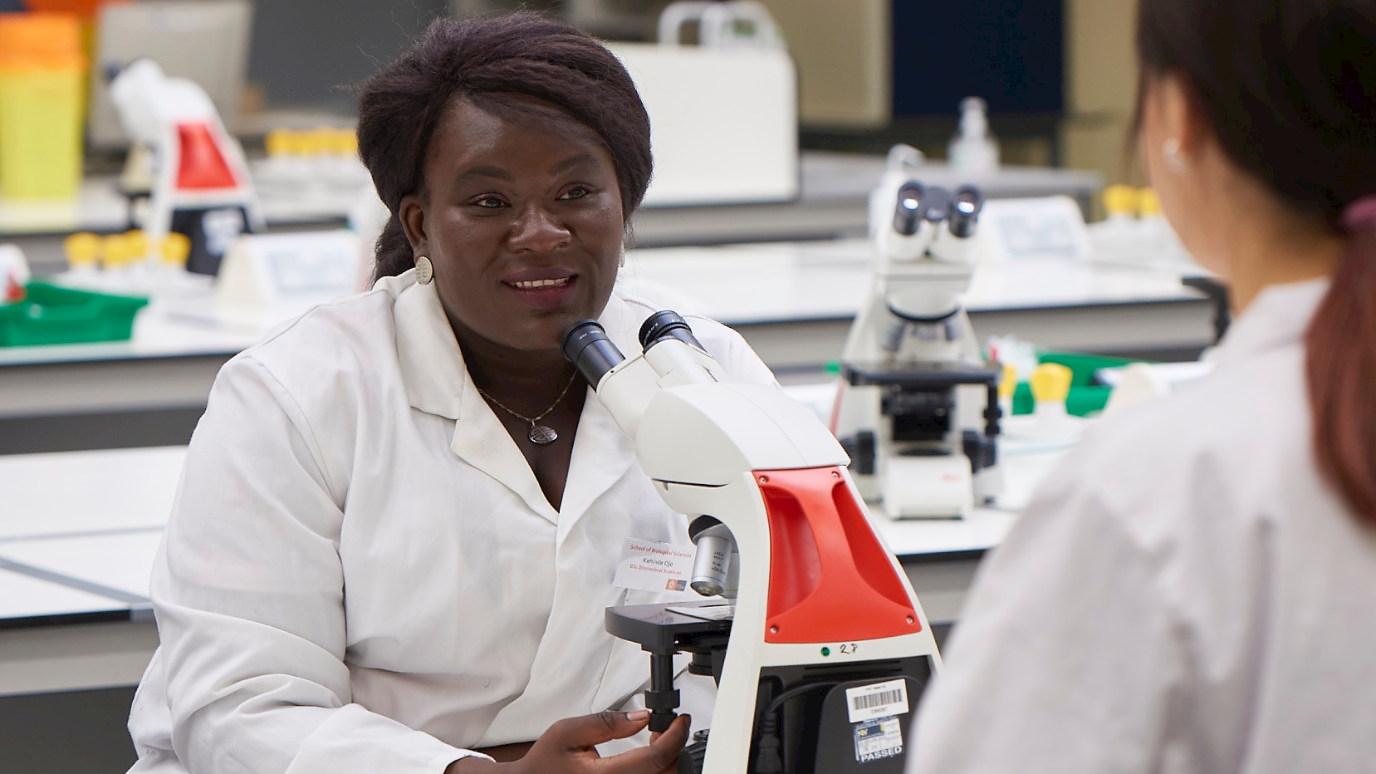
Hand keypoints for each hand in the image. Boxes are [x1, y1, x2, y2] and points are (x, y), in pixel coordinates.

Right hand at [447, 711, 690, 773]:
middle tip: (667, 728)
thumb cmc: (544, 763)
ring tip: (658, 741)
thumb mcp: (567, 731)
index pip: (655, 760)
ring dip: (667, 760)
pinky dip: (657, 770)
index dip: (675, 736)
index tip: (680, 720)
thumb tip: (642, 717)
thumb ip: (606, 722)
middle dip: (674, 748)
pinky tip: (649, 759)